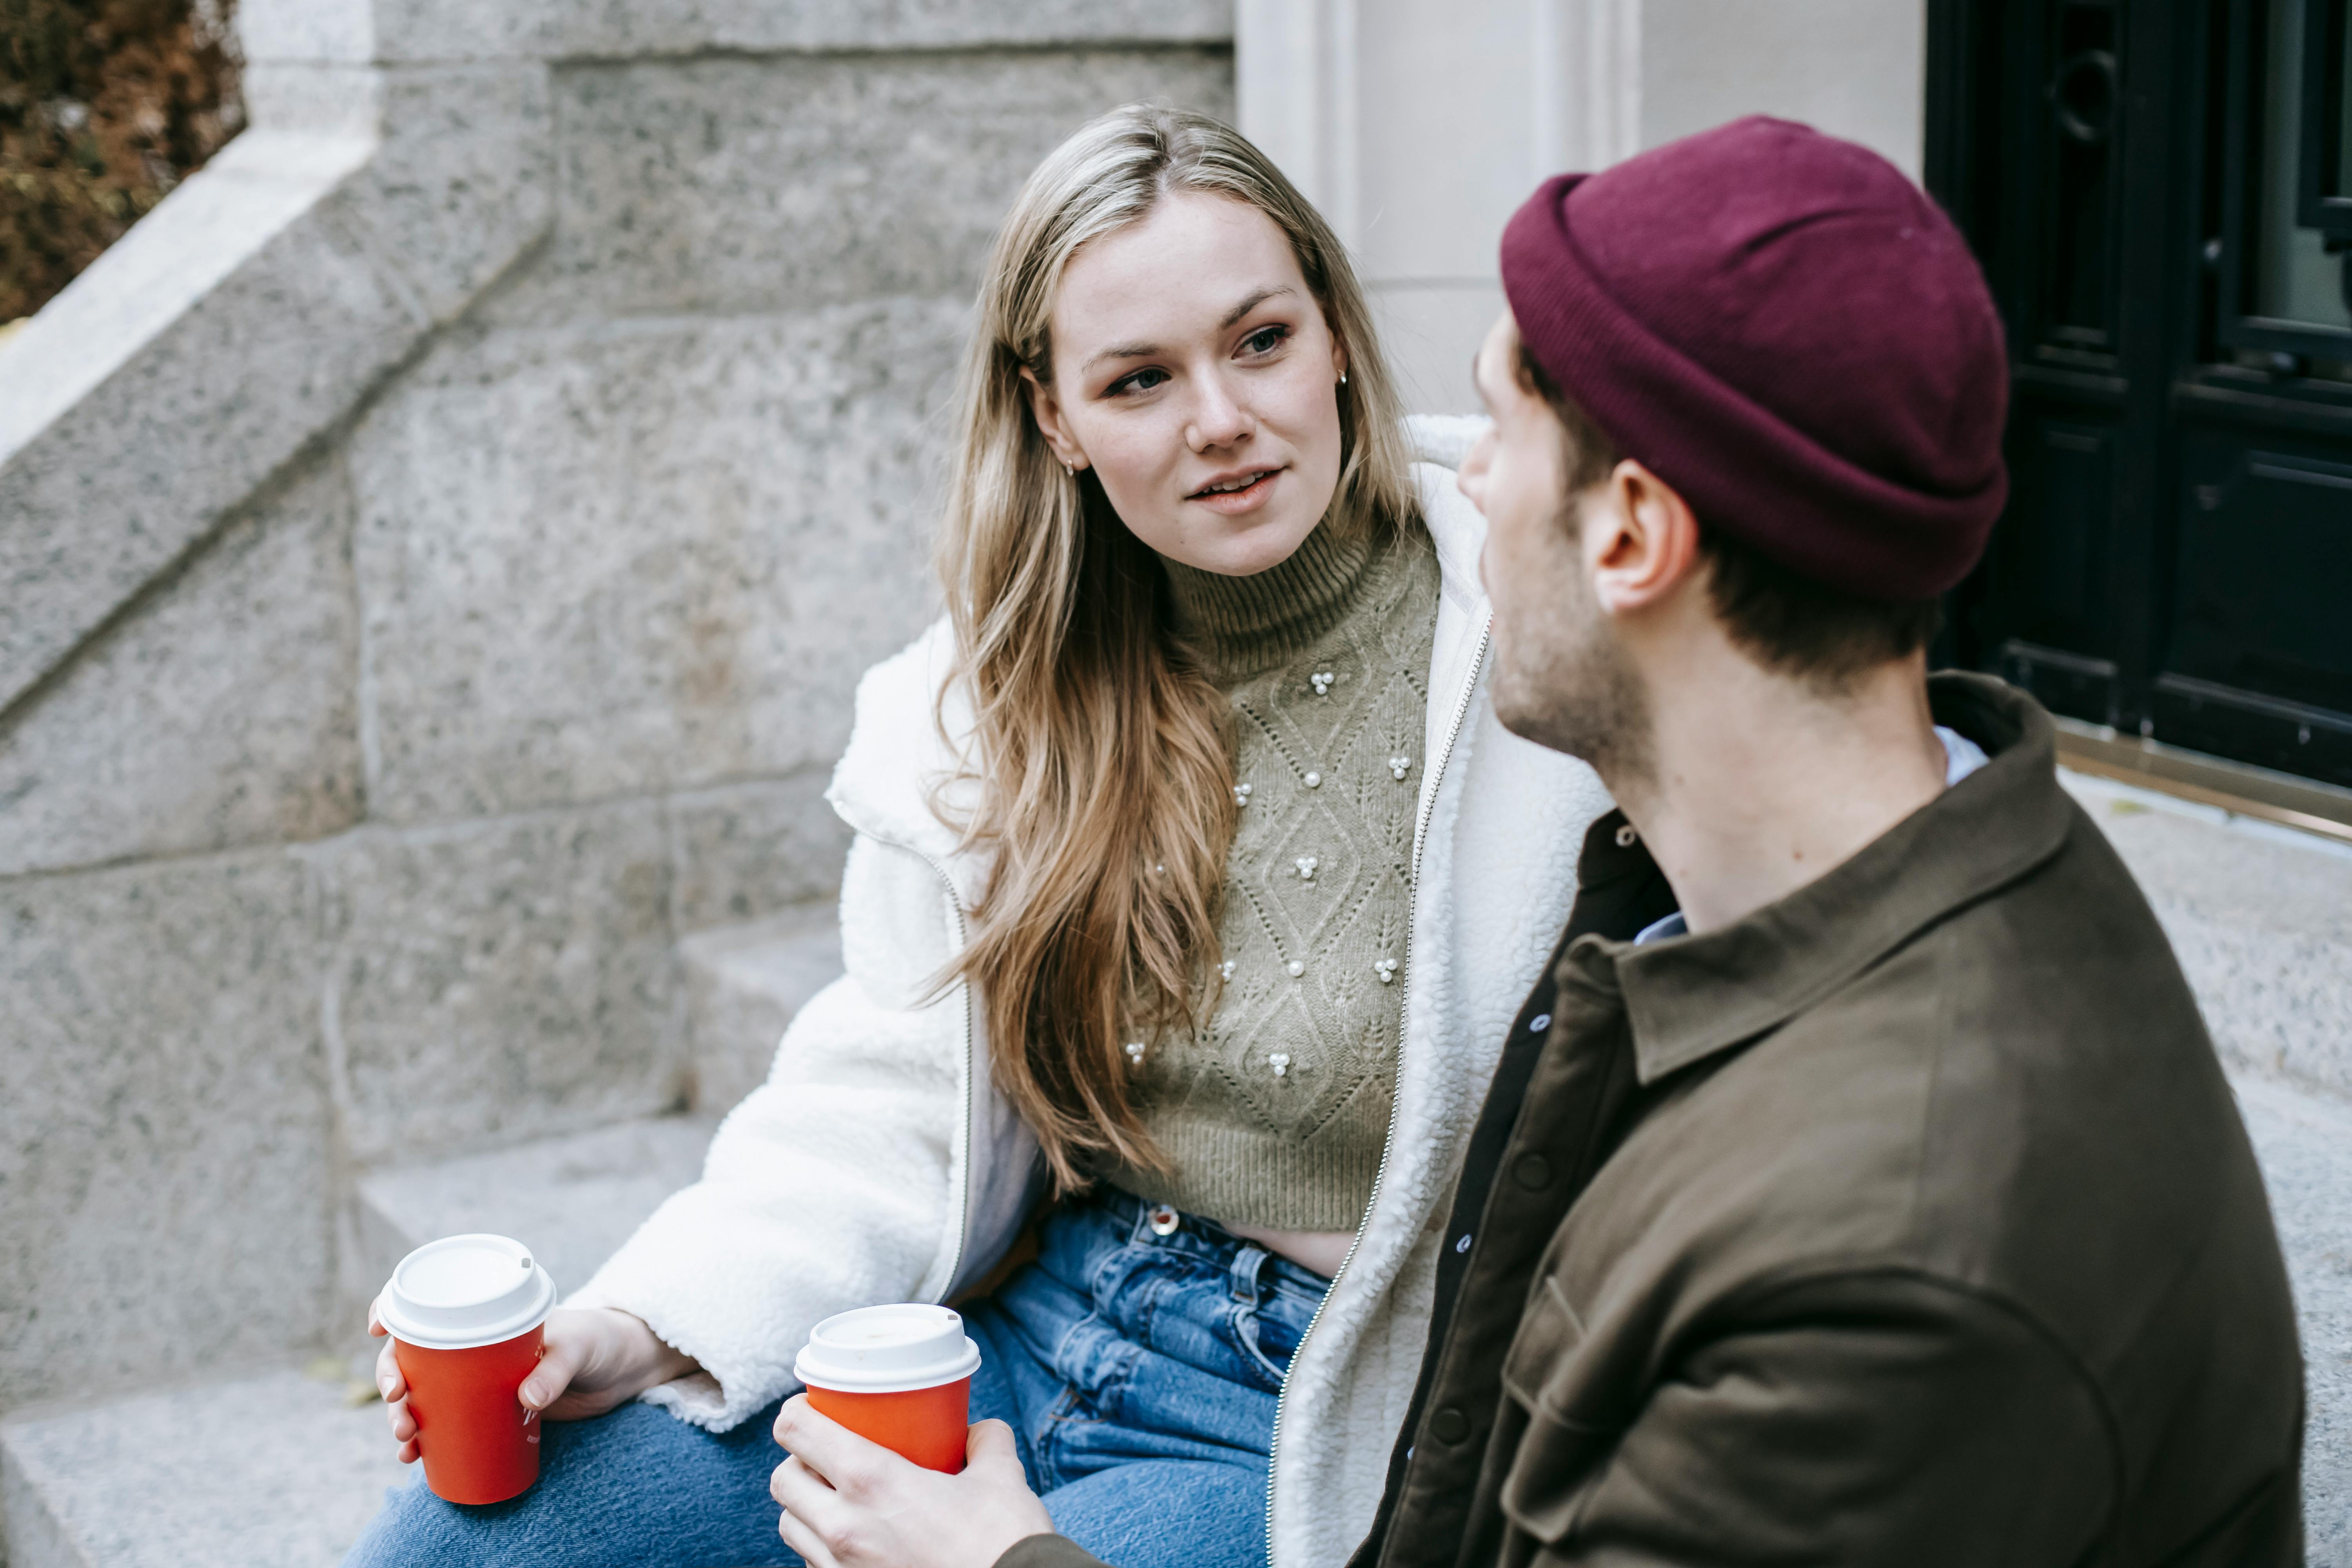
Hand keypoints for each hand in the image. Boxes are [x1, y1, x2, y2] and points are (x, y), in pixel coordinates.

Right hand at [369, 1302, 698, 1463]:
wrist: (620, 1370)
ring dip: (402, 1416)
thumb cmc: (598, 1342)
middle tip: (400, 1403)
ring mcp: (477, 1380)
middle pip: (413, 1357)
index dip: (395, 1309)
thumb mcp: (579, 1348)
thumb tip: (527, 1400)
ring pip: (423, 1395)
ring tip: (405, 1442)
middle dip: (393, 1379)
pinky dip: (424, 1440)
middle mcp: (472, 1346)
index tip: (378, 1326)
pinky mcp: (489, 1411)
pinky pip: (445, 1423)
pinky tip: (413, 1459)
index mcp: (486, 1315)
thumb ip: (556, 1370)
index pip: (429, 1304)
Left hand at [770, 1396, 1056, 1567]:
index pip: (797, 1432)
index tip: (811, 1407)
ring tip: (836, 1499)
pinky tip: (857, 1540)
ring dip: (805, 1507)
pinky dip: (823, 1547)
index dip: (797, 1412)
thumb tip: (979, 1432)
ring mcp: (842, 1567)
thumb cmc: (1003, 1542)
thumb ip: (986, 1442)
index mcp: (871, 1480)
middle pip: (783, 1480)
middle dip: (797, 1461)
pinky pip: (814, 1565)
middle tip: (826, 1454)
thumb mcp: (1000, 1477)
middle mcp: (844, 1525)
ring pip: (790, 1527)